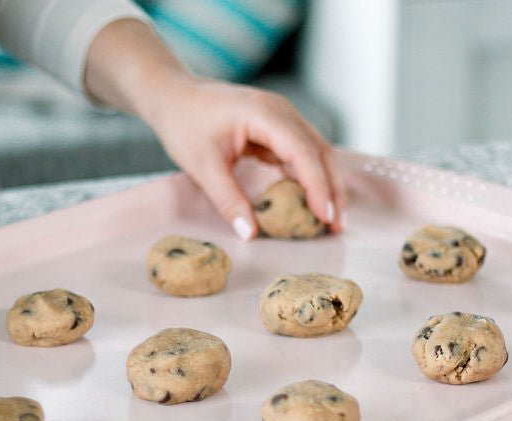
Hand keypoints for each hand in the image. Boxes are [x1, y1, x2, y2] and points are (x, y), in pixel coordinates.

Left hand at [143, 77, 345, 239]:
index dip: (317, 186)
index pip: (303, 152)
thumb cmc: (184, 123)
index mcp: (265, 114)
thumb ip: (228, 200)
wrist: (173, 95)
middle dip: (332, 189)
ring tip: (330, 220)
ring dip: (325, 185)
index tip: (324, 217)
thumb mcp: (202, 166)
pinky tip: (310, 203)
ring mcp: (282, 118)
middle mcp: (282, 112)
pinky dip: (309, 178)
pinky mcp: (277, 128)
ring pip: (316, 153)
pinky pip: (301, 154)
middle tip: (338, 227)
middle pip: (321, 151)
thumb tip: (250, 234)